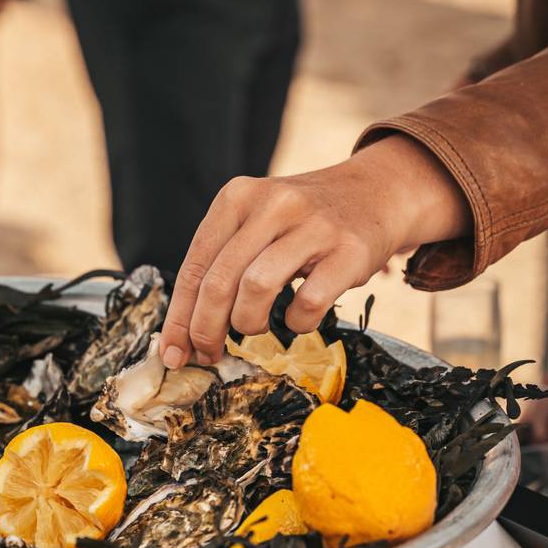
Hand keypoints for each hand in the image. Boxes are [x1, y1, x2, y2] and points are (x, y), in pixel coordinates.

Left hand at [158, 134, 471, 368]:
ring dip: (247, 321)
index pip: (194, 264)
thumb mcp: (257, 223)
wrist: (375, 193)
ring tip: (254, 326)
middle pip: (219, 280)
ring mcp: (313, 225)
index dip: (179, 316)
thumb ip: (221, 265)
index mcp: (238, 197)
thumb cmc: (302, 222)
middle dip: (205, 328)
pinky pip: (308, 302)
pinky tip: (297, 320)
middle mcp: (272, 204)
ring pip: (256, 287)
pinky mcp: (349, 250)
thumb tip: (184, 333)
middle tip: (209, 353)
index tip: (171, 352)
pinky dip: (296, 324)